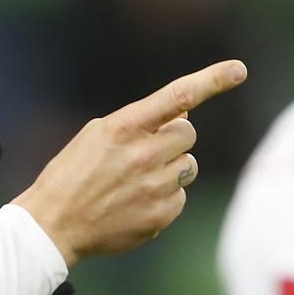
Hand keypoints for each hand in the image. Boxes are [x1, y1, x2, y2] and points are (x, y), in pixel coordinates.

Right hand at [13, 60, 247, 266]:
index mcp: (125, 126)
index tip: (239, 70)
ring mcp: (155, 186)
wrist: (55, 224)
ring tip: (136, 181)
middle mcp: (145, 154)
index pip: (179, 96)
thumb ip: (141, 121)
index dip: (213, 80)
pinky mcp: (161, 214)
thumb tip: (184, 114)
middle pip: (188, 134)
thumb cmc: (73, 174)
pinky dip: (165, 197)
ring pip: (188, 166)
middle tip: (146, 152)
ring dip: (170, 168)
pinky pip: (181, 196)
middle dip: (173, 140)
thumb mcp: (98, 134)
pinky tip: (136, 202)